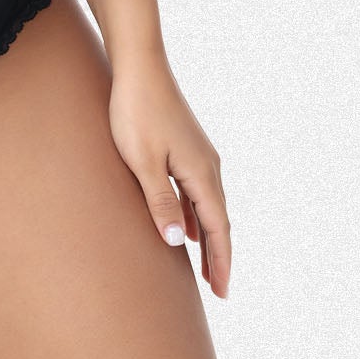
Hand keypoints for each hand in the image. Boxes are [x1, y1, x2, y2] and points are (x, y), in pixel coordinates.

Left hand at [107, 51, 230, 297]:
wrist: (139, 65)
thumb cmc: (136, 112)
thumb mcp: (142, 162)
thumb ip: (160, 202)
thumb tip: (178, 242)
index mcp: (202, 173)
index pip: (218, 228)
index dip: (222, 262)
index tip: (223, 293)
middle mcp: (207, 164)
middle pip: (218, 219)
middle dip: (219, 254)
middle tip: (218, 289)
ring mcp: (197, 152)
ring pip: (208, 204)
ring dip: (207, 235)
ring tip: (204, 264)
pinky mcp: (185, 143)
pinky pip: (196, 189)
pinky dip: (196, 212)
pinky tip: (186, 223)